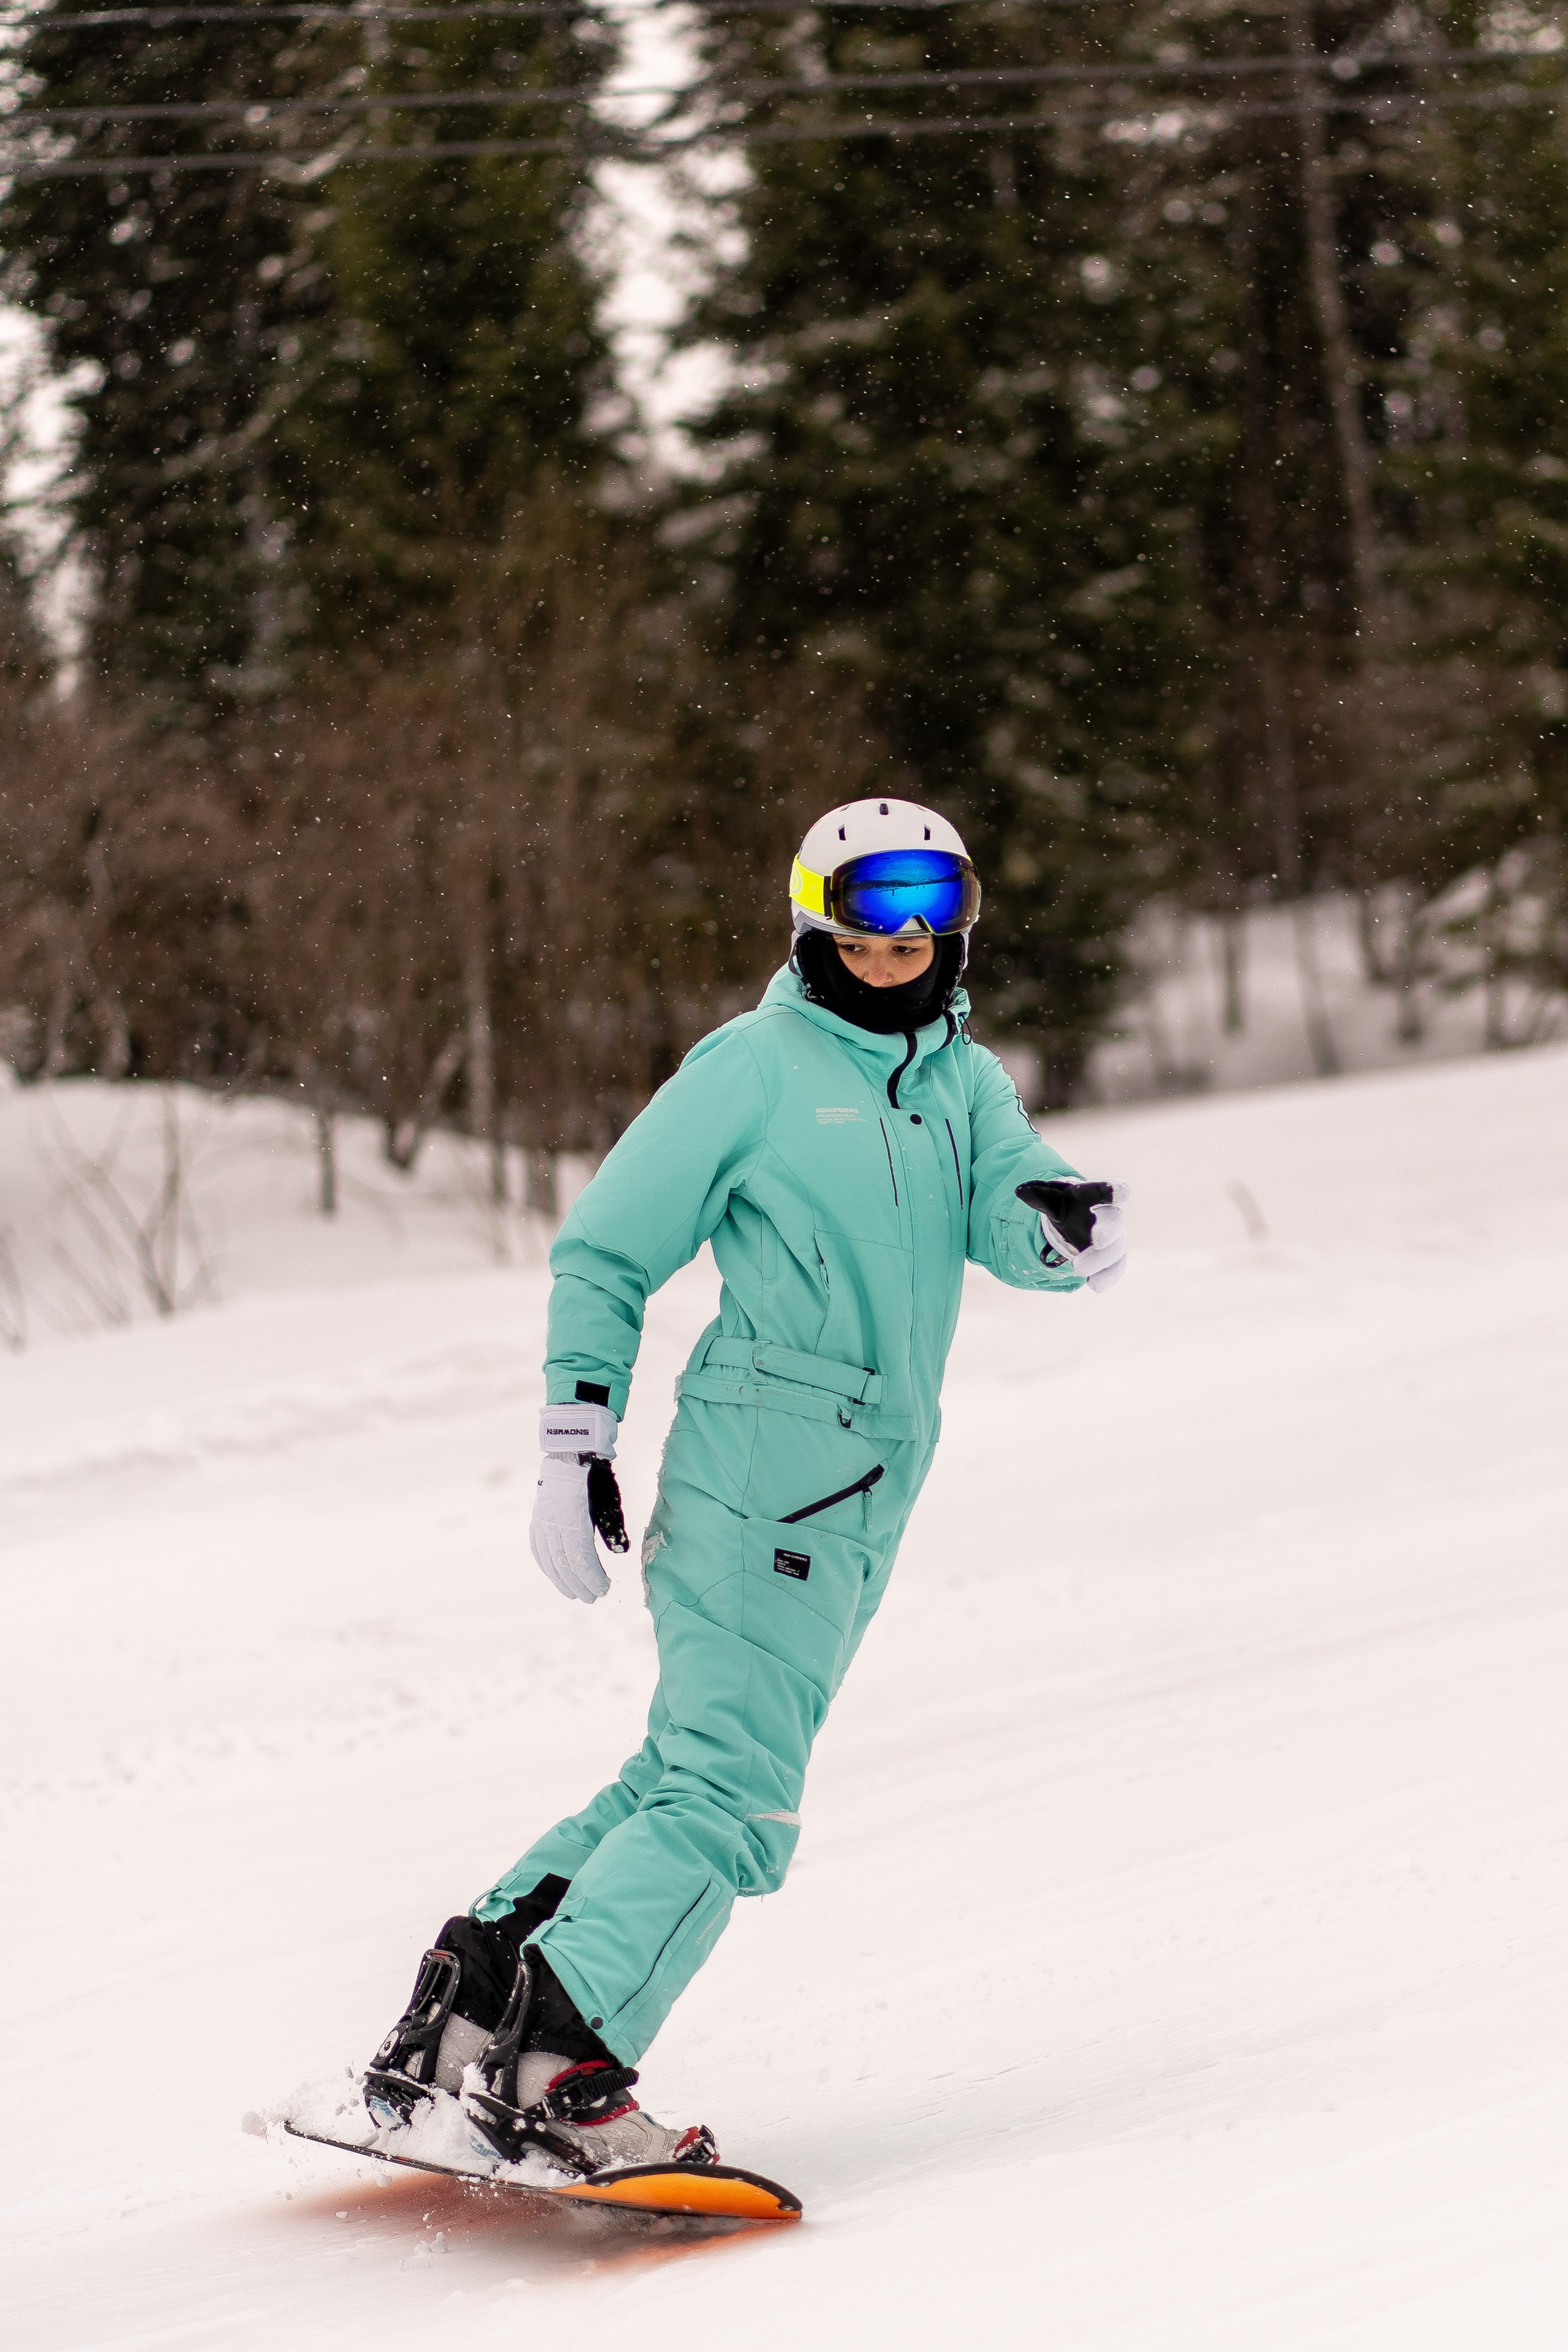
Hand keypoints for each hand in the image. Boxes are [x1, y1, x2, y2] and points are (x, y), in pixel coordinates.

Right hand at [529, 1403, 629, 1603]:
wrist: (571, 1453)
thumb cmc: (595, 1478)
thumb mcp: (609, 1501)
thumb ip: (613, 1528)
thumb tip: (620, 1552)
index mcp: (572, 1518)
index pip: (580, 1557)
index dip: (591, 1576)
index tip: (603, 1589)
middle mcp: (552, 1522)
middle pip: (563, 1563)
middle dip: (578, 1584)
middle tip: (592, 1598)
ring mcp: (541, 1521)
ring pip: (548, 1559)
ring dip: (561, 1580)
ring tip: (574, 1594)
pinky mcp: (537, 1519)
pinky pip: (538, 1548)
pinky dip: (546, 1565)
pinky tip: (553, 1574)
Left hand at [1014, 1178, 1128, 1292]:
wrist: (1073, 1221)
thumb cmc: (1063, 1206)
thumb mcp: (1050, 1199)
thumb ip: (1039, 1197)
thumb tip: (1020, 1191)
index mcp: (1093, 1197)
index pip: (1105, 1191)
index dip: (1115, 1190)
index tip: (1121, 1193)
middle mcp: (1108, 1216)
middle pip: (1113, 1224)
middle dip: (1107, 1232)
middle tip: (1097, 1241)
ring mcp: (1113, 1239)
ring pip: (1116, 1250)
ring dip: (1101, 1261)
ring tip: (1078, 1269)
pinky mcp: (1111, 1258)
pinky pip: (1116, 1268)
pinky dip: (1107, 1277)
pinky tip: (1094, 1284)